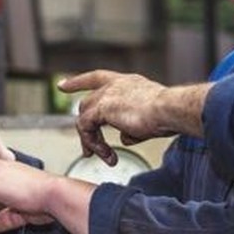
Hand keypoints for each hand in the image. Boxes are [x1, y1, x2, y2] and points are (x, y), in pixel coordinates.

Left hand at [58, 70, 173, 164]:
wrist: (171, 109)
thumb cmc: (168, 114)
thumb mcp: (148, 120)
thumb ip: (132, 127)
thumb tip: (124, 137)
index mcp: (127, 82)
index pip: (97, 78)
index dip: (78, 82)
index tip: (62, 86)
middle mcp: (115, 85)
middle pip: (87, 103)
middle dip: (84, 126)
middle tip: (88, 149)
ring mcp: (107, 94)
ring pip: (85, 117)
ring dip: (91, 140)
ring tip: (102, 156)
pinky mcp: (102, 107)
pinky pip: (87, 128)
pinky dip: (94, 143)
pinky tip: (107, 154)